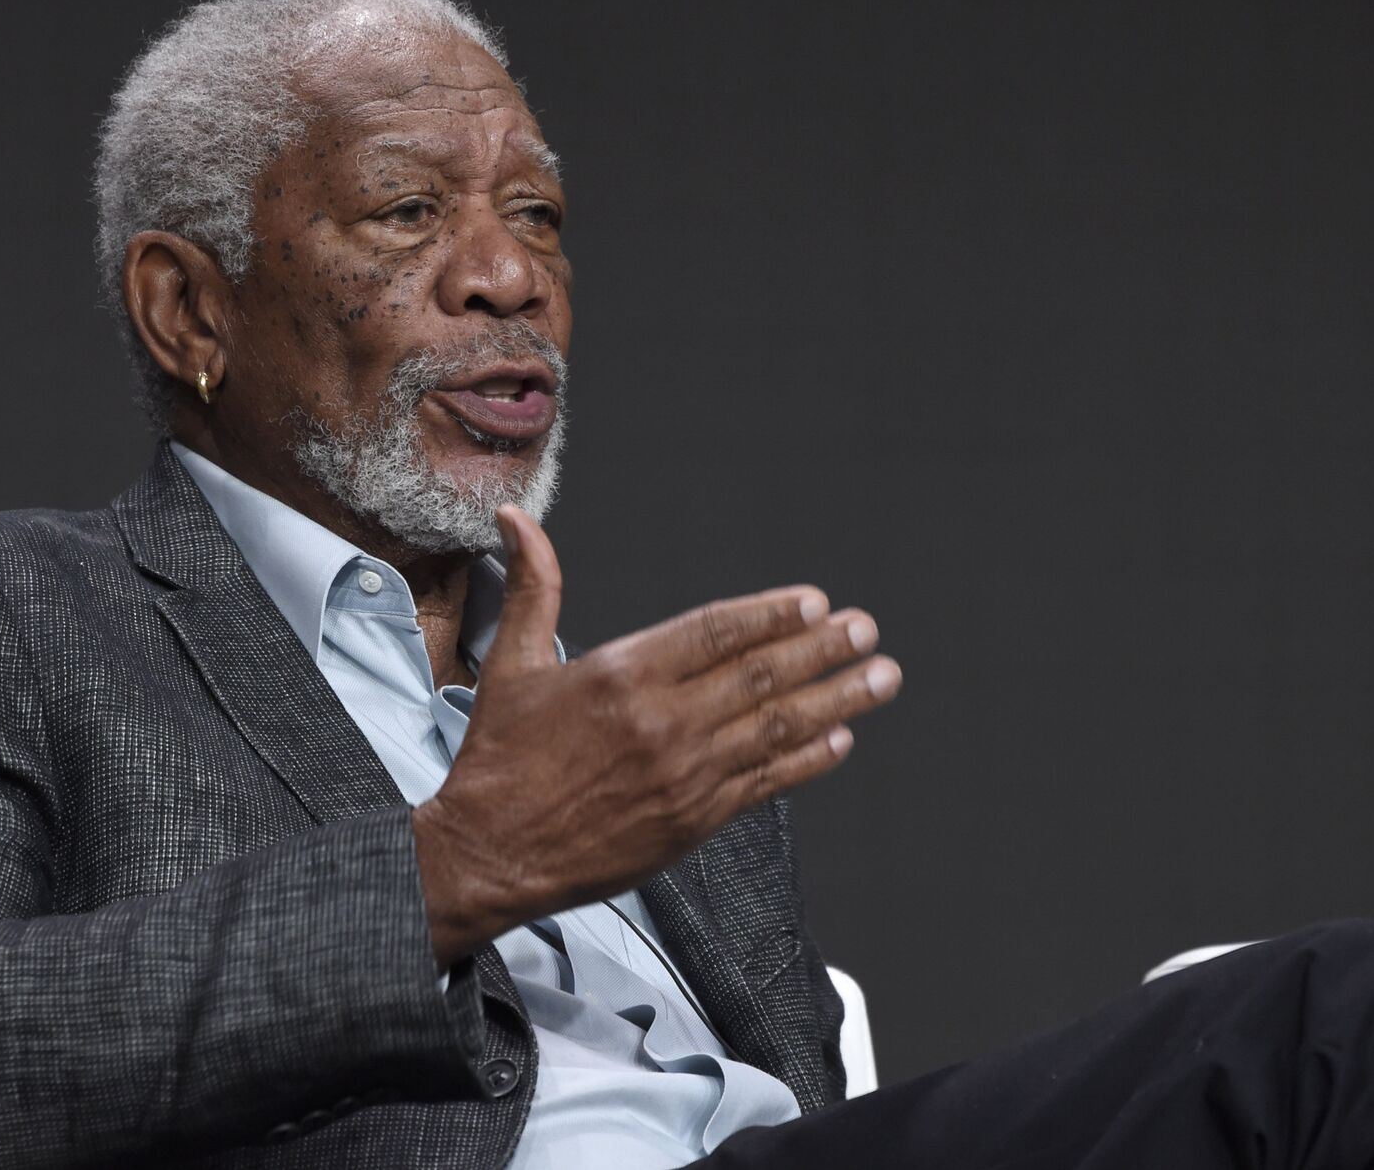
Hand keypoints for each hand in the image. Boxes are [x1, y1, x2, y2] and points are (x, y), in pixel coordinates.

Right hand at [412, 506, 900, 965]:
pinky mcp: (693, 821)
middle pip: (760, 676)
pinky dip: (807, 759)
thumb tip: (518, 520)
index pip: (714, 632)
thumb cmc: (501, 760)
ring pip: (776, 728)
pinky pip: (765, 783)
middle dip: (823, 649)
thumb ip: (534, 588)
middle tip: (866, 630)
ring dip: (837, 699)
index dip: (770, 614)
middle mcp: (661, 723)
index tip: (814, 601)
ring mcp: (684, 775)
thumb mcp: (513, 665)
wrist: (492, 854)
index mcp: (620, 675)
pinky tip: (839, 738)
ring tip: (880, 677)